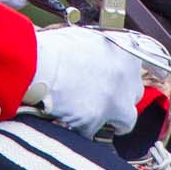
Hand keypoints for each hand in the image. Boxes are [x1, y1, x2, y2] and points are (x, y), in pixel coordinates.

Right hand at [28, 27, 144, 137]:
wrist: (35, 63)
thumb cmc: (52, 47)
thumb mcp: (83, 38)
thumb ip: (101, 49)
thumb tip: (97, 56)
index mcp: (126, 55)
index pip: (135, 68)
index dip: (122, 74)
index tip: (115, 78)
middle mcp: (128, 80)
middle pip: (133, 94)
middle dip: (120, 96)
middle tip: (100, 94)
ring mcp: (116, 103)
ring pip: (124, 120)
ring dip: (112, 119)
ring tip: (92, 116)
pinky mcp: (98, 121)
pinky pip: (96, 131)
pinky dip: (84, 128)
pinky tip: (70, 121)